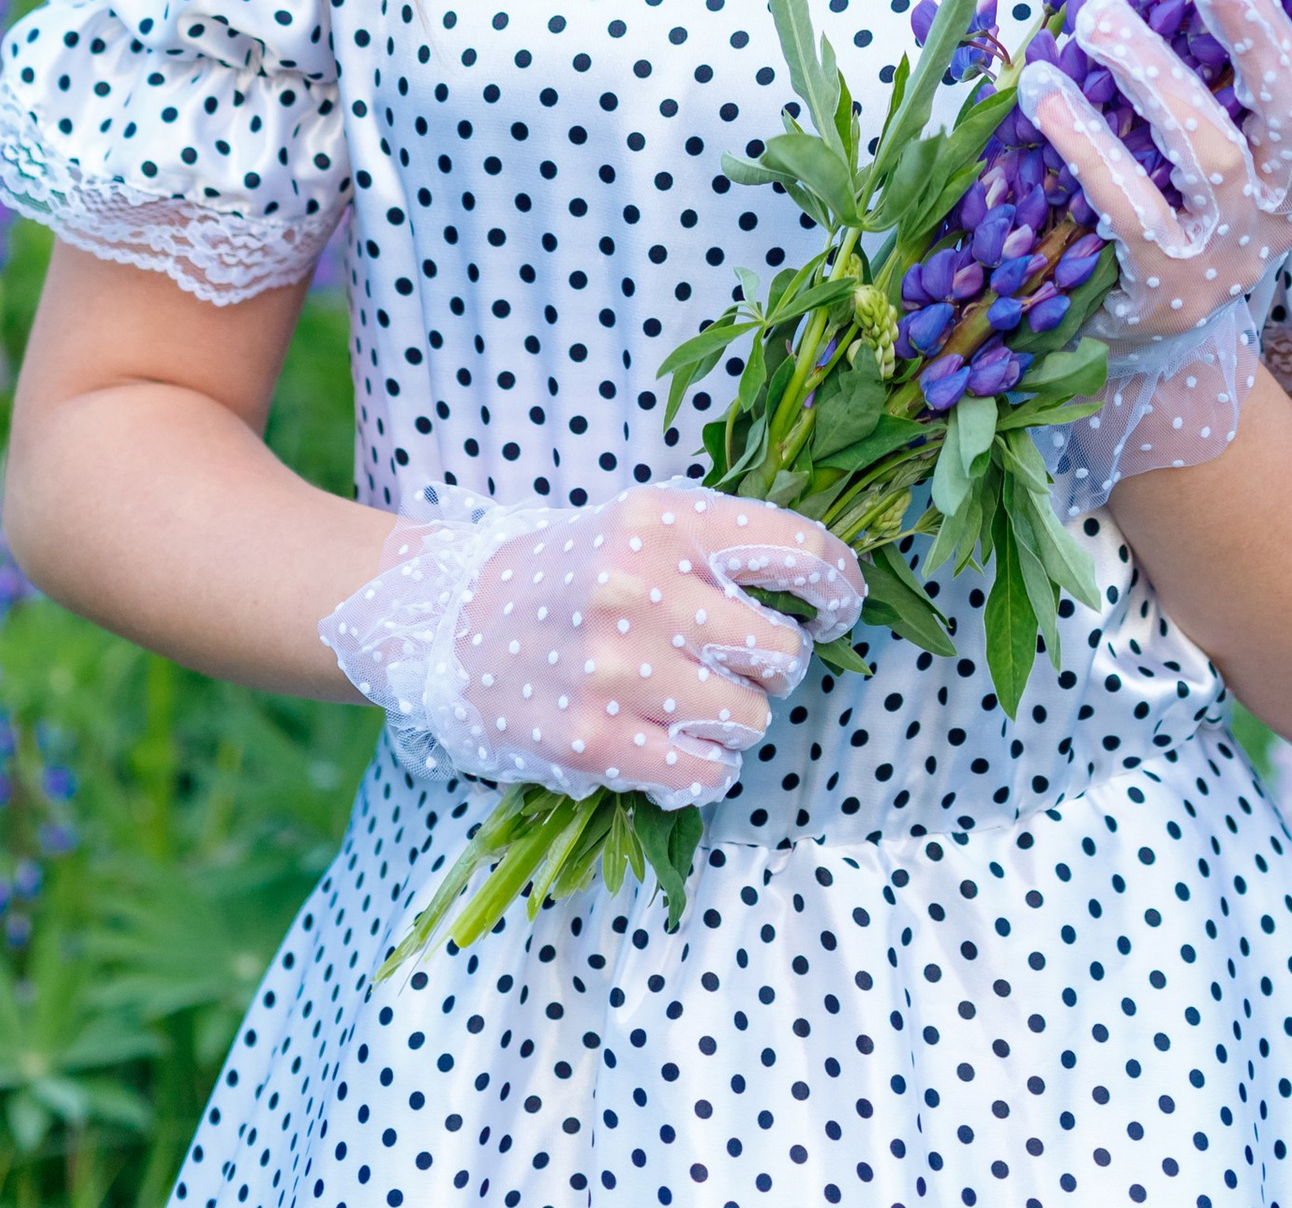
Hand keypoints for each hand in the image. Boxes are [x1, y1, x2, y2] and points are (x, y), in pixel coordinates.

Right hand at [321, 485, 864, 807]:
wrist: (452, 623)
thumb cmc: (570, 573)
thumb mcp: (641, 523)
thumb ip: (722, 545)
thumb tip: (828, 584)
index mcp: (664, 519)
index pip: (796, 551)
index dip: (839, 587)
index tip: (837, 610)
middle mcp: (643, 586)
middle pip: (781, 651)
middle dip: (773, 666)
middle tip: (736, 664)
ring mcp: (617, 667)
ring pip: (751, 719)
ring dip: (737, 722)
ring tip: (693, 702)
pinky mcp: (594, 740)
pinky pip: (705, 772)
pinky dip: (707, 767)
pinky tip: (678, 746)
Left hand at [1018, 0, 1291, 349]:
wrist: (1141, 346)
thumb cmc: (1168, 211)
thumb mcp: (1202, 152)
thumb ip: (1206, 79)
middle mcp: (1278, 209)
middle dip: (1259, 35)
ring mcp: (1228, 254)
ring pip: (1212, 154)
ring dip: (1154, 75)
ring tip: (1098, 16)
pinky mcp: (1166, 287)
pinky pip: (1132, 206)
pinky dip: (1087, 143)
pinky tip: (1044, 95)